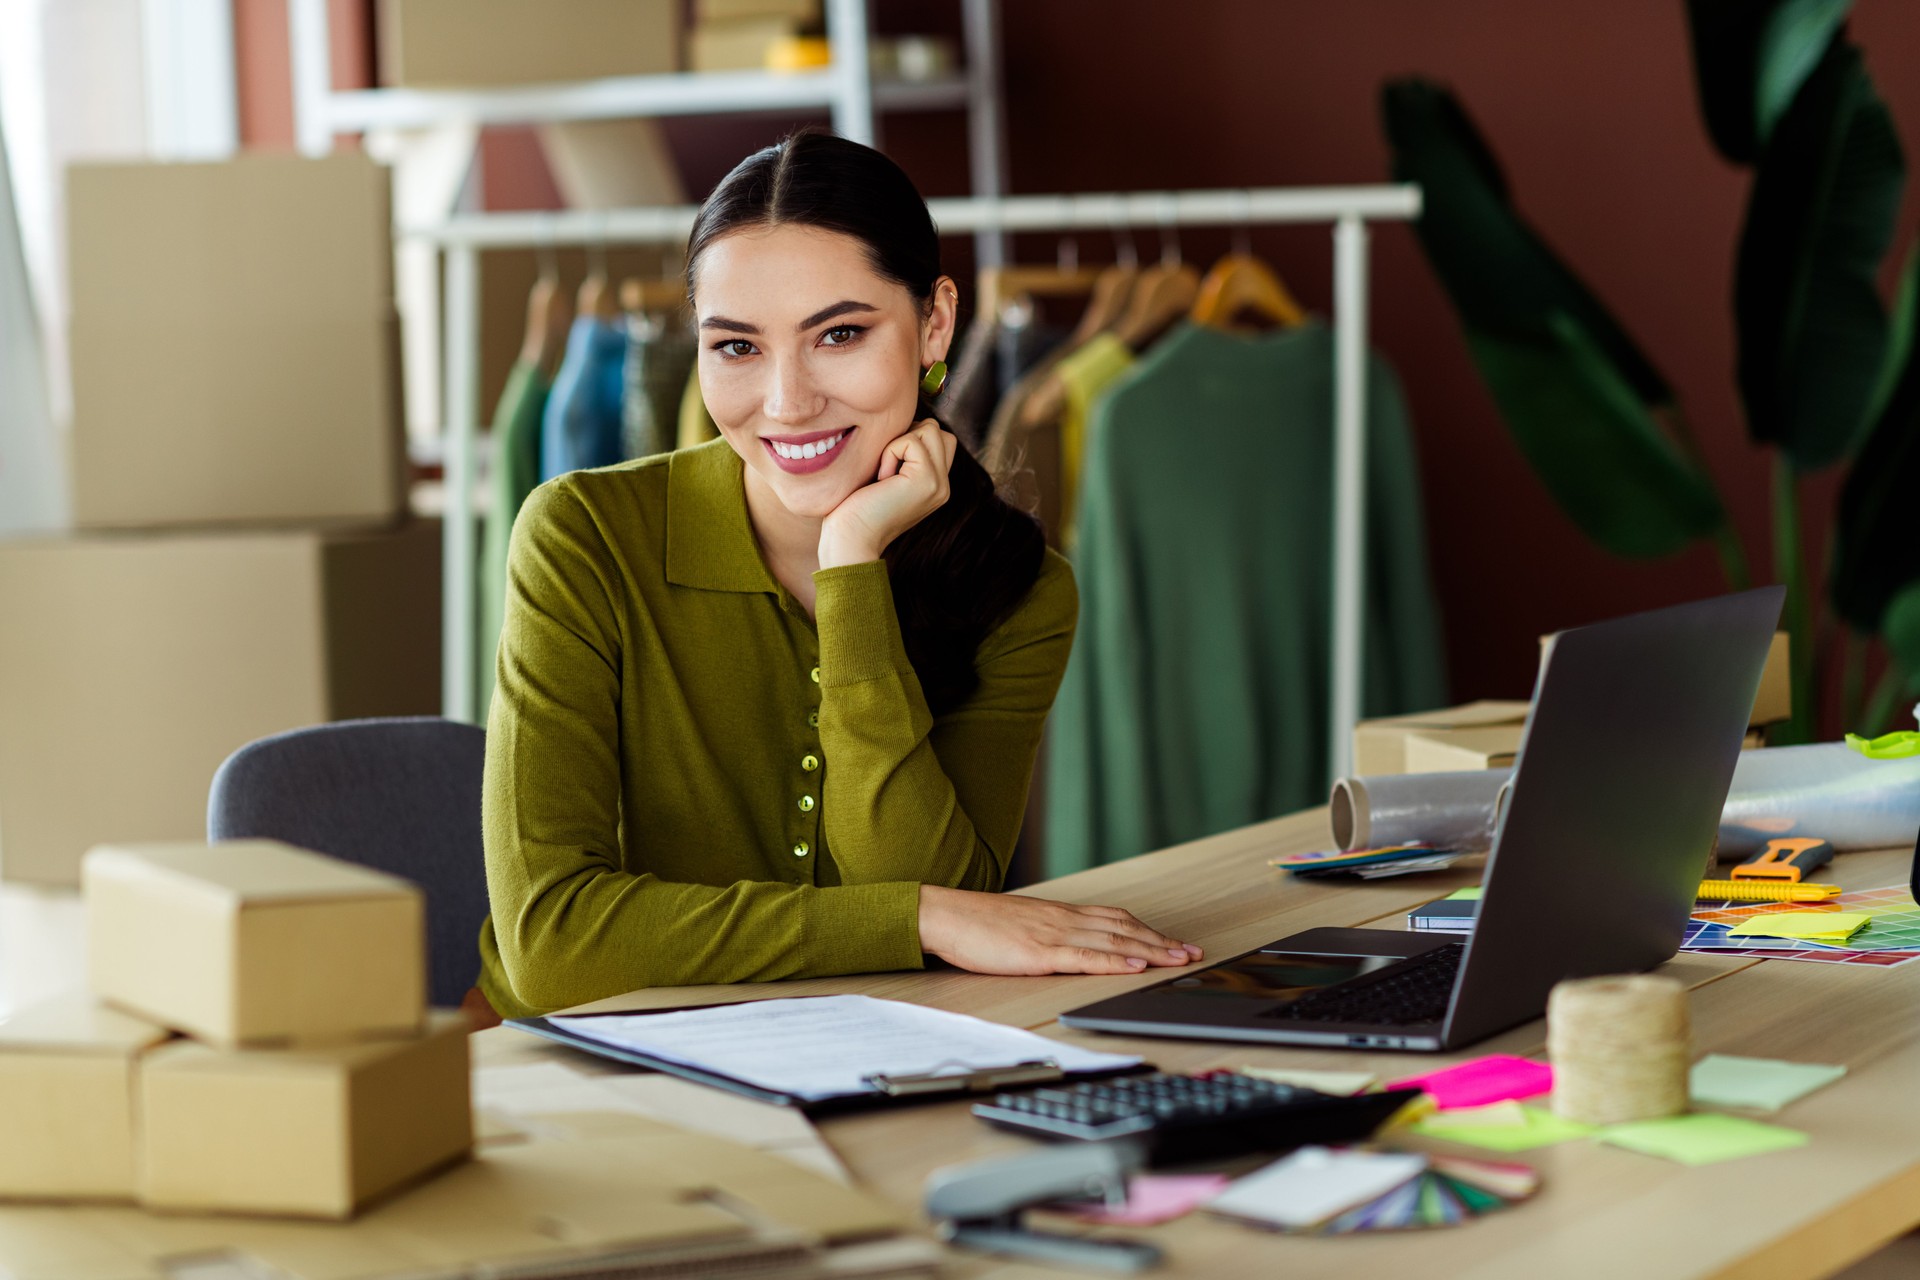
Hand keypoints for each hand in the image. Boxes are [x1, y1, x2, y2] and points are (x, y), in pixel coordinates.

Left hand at [818, 419, 956, 568]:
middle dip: (907, 435)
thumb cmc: (855, 508)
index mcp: (935, 485)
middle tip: (885, 466)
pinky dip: (890, 452)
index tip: (886, 465)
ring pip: (930, 429)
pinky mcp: (927, 481)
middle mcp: (943, 485)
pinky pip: (911, 440)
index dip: (909, 438)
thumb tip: (906, 423)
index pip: (938, 439)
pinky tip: (881, 479)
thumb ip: (902, 456)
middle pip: (938, 430)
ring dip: (898, 442)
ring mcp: (939, 484)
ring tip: (884, 473)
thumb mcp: (884, 477)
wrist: (851, 540)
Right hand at [917, 885, 1204, 975]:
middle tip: (1192, 952)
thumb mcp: (1022, 925)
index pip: (1116, 919)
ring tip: (1178, 959)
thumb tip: (1070, 945)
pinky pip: (1085, 957)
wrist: (946, 915)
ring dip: (1150, 950)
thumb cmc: (978, 924)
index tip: (1175, 942)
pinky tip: (1135, 965)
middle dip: (1162, 942)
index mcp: (1062, 914)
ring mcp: (1055, 935)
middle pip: (1125, 928)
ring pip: (1114, 940)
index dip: (1149, 931)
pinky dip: (1114, 960)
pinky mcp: (1041, 953)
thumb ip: (1049, 933)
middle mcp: (1066, 920)